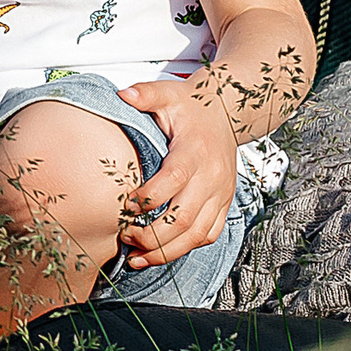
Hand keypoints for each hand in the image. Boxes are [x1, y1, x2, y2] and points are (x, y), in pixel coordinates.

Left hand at [116, 76, 238, 270]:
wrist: (227, 113)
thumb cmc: (191, 106)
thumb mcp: (168, 93)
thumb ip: (146, 94)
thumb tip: (123, 94)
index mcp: (195, 152)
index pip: (173, 181)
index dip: (149, 198)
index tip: (126, 206)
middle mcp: (211, 178)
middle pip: (184, 219)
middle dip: (152, 236)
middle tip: (125, 237)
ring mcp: (220, 194)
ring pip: (197, 235)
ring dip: (166, 251)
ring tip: (137, 257)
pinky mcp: (224, 204)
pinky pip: (208, 235)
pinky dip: (185, 249)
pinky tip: (160, 254)